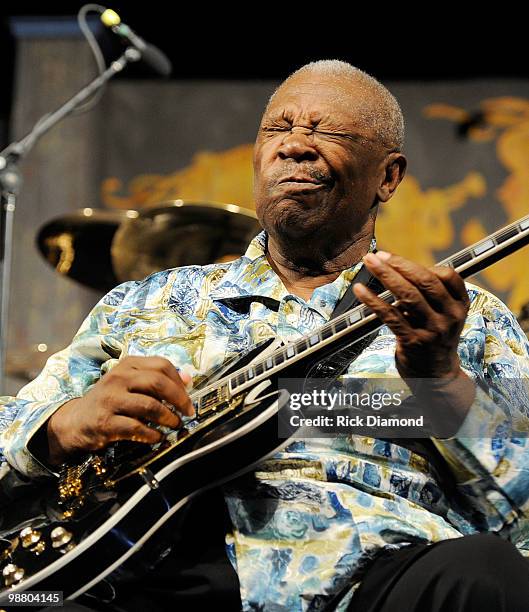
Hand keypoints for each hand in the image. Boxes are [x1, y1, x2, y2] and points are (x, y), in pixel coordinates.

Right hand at [47, 356, 193, 464]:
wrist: (75, 421)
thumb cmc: (110, 401)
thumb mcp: (131, 384)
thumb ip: (158, 379)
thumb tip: (189, 378)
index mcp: (128, 365)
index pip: (162, 364)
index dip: (180, 380)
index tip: (188, 395)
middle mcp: (119, 378)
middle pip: (158, 382)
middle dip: (179, 398)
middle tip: (188, 412)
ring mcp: (110, 399)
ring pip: (150, 405)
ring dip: (169, 418)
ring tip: (175, 425)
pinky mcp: (105, 421)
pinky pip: (136, 427)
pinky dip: (152, 434)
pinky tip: (158, 437)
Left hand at [353, 251, 474, 433]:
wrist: (436, 376)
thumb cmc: (434, 338)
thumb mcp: (444, 314)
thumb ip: (429, 293)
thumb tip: (398, 267)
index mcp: (460, 305)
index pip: (448, 275)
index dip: (422, 264)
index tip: (397, 259)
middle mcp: (450, 316)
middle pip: (425, 282)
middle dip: (399, 264)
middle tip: (377, 255)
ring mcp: (433, 330)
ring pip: (408, 295)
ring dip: (386, 276)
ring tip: (369, 263)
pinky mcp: (414, 342)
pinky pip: (390, 316)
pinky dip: (373, 300)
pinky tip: (360, 290)